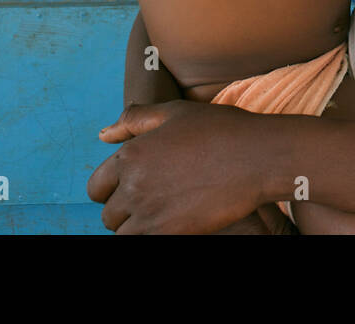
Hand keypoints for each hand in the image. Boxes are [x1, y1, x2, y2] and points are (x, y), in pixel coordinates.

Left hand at [87, 101, 267, 233]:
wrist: (257, 157)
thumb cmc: (220, 129)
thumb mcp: (175, 112)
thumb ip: (134, 120)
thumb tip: (104, 135)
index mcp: (130, 155)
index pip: (96, 186)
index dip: (111, 188)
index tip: (134, 186)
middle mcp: (133, 185)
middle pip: (108, 214)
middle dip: (124, 210)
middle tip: (152, 200)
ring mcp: (149, 212)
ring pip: (122, 233)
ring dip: (136, 227)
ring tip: (162, 213)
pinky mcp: (169, 232)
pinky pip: (143, 242)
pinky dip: (151, 235)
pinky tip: (172, 222)